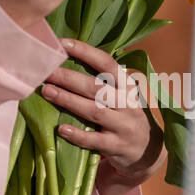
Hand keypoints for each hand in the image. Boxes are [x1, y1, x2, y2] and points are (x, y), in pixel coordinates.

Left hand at [41, 37, 166, 185]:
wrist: (149, 151)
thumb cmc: (125, 116)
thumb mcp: (121, 96)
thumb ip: (101, 82)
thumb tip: (65, 59)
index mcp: (126, 86)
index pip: (107, 64)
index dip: (86, 52)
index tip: (62, 43)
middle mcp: (127, 103)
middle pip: (96, 87)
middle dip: (68, 78)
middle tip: (45, 71)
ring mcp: (123, 126)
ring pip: (94, 111)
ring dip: (69, 101)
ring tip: (47, 92)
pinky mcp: (117, 147)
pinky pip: (95, 140)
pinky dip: (78, 135)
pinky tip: (61, 129)